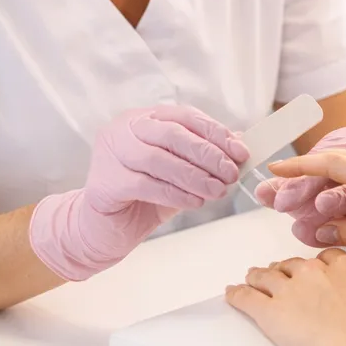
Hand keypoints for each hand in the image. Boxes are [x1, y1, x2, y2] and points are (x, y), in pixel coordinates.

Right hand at [85, 105, 248, 212]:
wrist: (106, 229)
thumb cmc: (144, 197)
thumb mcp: (180, 173)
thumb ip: (203, 158)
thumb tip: (240, 143)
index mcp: (144, 118)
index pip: (185, 116)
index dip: (216, 133)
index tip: (240, 152)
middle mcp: (124, 129)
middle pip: (172, 134)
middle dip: (207, 154)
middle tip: (230, 173)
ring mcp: (111, 153)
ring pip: (159, 159)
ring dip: (194, 176)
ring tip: (218, 191)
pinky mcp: (105, 182)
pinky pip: (146, 185)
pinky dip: (176, 194)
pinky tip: (195, 202)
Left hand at [225, 249, 345, 345]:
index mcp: (342, 266)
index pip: (322, 258)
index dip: (314, 267)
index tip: (311, 273)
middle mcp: (312, 271)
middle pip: (291, 264)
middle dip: (284, 270)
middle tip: (277, 277)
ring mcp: (289, 290)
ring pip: (265, 276)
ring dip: (257, 277)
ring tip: (250, 279)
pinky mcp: (270, 311)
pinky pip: (247, 297)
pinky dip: (237, 294)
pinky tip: (230, 293)